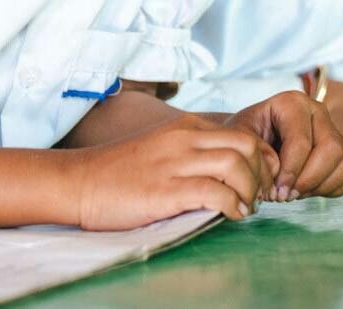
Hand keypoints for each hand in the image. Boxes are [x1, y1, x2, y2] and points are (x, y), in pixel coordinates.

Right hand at [72, 113, 273, 230]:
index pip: (245, 135)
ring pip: (237, 165)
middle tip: (259, 197)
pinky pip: (215, 192)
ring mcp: (175, 162)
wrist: (79, 182)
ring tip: (245, 209)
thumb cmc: (121, 172)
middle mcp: (185, 138)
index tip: (263, 182)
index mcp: (187, 126)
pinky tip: (229, 215)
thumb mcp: (163, 147)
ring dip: (250, 191)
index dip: (263, 160)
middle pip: (248, 145)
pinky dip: (232, 205)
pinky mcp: (166, 189)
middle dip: (263, 174)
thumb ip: (194, 151)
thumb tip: (231, 170)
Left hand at [228, 91, 342, 200]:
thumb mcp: (239, 139)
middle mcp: (318, 111)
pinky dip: (333, 188)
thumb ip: (254, 151)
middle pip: (331, 149)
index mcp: (292, 103)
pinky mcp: (342, 150)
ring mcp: (333, 129)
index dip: (290, 172)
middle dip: (308, 179)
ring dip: (322, 185)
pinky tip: (308, 190)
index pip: (301, 141)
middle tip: (285, 195)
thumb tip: (276, 170)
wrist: (253, 140)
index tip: (274, 192)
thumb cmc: (246, 137)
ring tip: (296, 192)